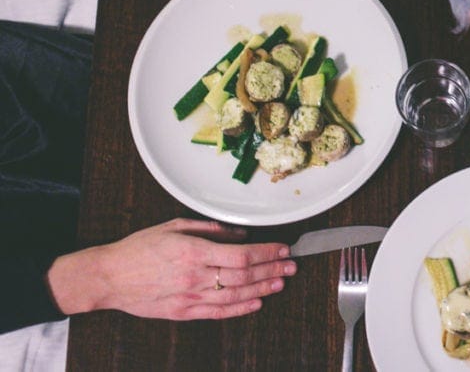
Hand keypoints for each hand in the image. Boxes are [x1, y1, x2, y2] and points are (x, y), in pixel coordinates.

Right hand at [47, 218, 294, 319]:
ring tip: (281, 282)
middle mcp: (194, 276)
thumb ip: (210, 229)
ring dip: (262, 289)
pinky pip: (217, 312)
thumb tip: (239, 233)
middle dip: (272, 269)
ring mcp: (189, 297)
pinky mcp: (182, 312)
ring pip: (235, 295)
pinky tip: (256, 303)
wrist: (108, 277)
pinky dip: (240, 309)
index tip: (282, 248)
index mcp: (193, 251)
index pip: (241, 255)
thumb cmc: (139, 248)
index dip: (267, 252)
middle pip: (244, 276)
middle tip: (291, 265)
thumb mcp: (174, 226)